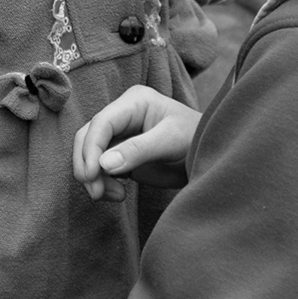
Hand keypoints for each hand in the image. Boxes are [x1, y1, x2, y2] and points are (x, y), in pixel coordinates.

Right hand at [72, 85, 201, 201]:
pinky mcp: (120, 156)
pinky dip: (102, 184)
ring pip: (90, 155)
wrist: (210, 155)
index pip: (101, 123)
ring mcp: (120, 136)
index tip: (92, 175)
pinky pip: (100, 169)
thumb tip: (104, 164)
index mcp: (134, 102)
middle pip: (88, 137)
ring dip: (94, 178)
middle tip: (96, 192)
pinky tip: (118, 194)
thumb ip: (138, 150)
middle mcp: (122, 116)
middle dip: (87, 165)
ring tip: (114, 196)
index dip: (91, 149)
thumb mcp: (170, 141)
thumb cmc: (195, 139)